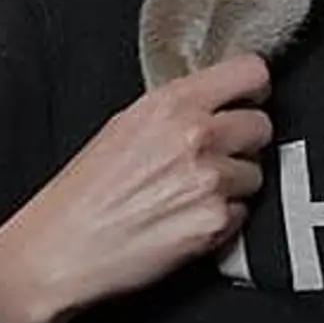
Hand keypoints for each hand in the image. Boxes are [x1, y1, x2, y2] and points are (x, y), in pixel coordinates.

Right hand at [0, 54, 272, 322]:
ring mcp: (210, 180)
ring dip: (234, 184)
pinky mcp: (216, 221)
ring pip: (256, 173)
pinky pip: (243, 212)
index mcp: (173, 103)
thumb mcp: (127, 123)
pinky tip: (189, 218)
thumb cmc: (85, 192)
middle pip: (263, 125)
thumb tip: (218, 101)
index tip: (251, 100)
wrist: (60, 250)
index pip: (251, 72)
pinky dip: (223, 218)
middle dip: (245, 142)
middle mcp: (196, 136)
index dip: (255, 89)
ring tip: (193, 193)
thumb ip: (180, 107)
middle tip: (217, 156)